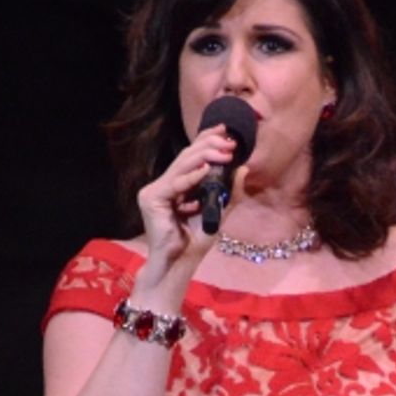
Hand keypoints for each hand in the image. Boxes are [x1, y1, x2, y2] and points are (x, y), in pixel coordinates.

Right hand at [135, 126, 237, 272]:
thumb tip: (244, 167)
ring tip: (225, 151)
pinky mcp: (151, 199)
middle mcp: (164, 184)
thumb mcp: (219, 212)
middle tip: (230, 141)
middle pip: (186, 157)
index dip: (207, 141)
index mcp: (177, 185)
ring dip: (205, 156)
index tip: (226, 131)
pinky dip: (192, 177)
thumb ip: (230, 192)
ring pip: (181, 165)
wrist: (179, 264)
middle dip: (209, 145)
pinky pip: (175, 184)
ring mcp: (155, 190)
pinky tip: (207, 170)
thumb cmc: (196, 241)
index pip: (192, 157)